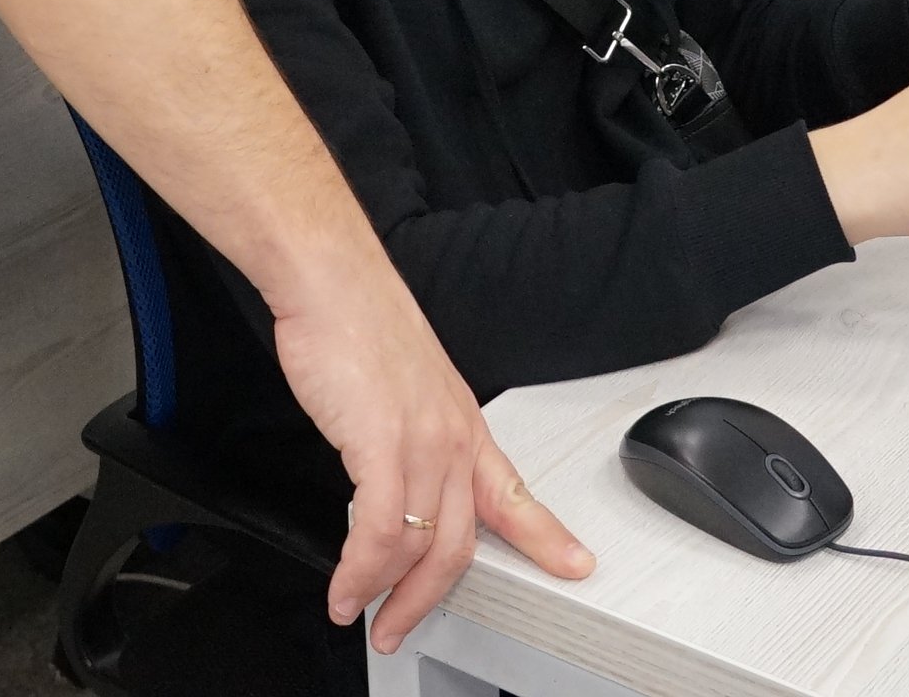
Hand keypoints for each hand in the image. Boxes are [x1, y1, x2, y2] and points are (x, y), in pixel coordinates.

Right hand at [266, 262, 594, 648]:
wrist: (332, 281)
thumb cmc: (359, 324)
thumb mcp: (405, 387)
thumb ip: (410, 435)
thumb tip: (395, 474)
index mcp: (464, 425)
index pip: (515, 495)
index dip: (548, 537)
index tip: (576, 565)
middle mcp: (453, 439)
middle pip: (460, 544)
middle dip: (426, 599)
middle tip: (398, 627)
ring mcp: (423, 443)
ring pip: (419, 546)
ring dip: (385, 593)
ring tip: (359, 611)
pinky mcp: (381, 445)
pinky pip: (379, 532)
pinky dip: (360, 571)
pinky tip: (345, 588)